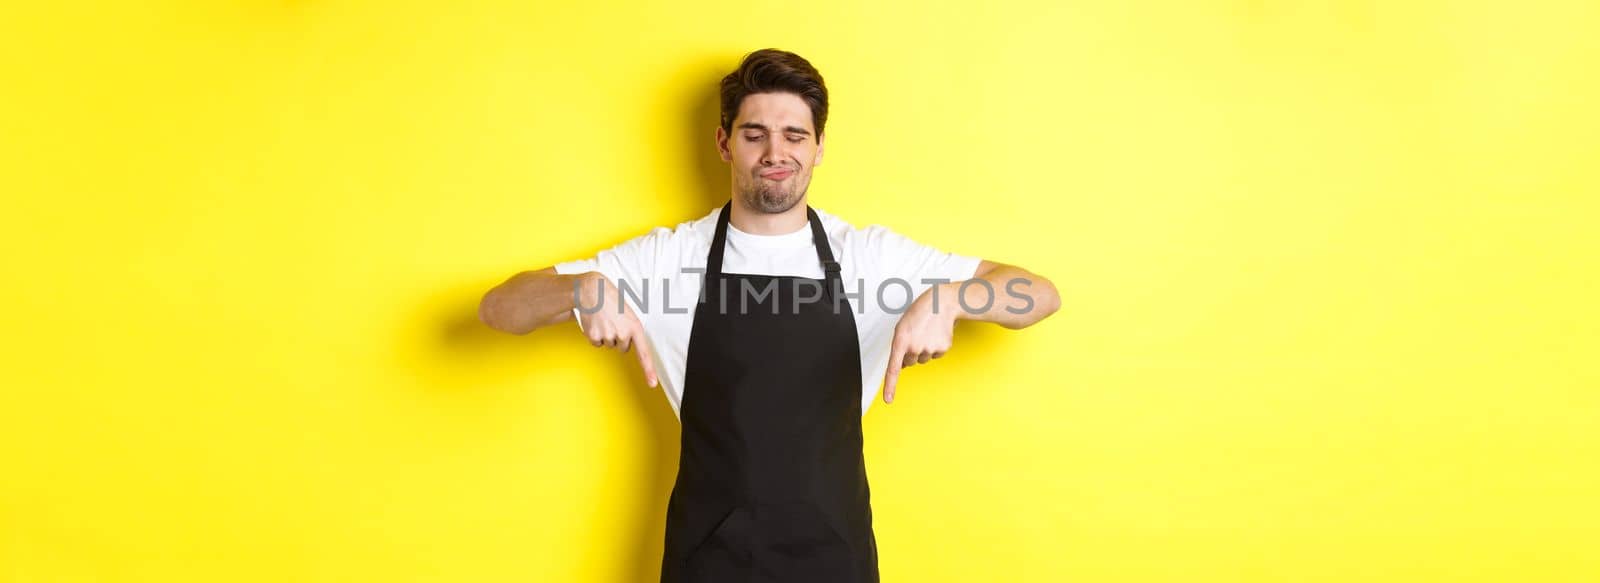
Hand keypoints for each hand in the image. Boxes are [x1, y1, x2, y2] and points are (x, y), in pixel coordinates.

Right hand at [576, 273, 658, 387]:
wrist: (592, 290)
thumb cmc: (611, 300)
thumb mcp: (628, 313)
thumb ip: (631, 329)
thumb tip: (628, 344)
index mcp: (635, 327)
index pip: (644, 353)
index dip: (648, 370)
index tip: (652, 383)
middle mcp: (623, 334)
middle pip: (622, 348)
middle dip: (618, 337)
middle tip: (613, 321)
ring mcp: (608, 336)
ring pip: (609, 345)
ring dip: (606, 335)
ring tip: (604, 319)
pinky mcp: (594, 336)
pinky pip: (596, 344)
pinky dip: (595, 335)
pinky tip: (595, 323)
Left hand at [883, 283, 958, 403]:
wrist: (941, 302)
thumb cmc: (919, 313)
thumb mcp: (902, 327)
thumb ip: (899, 346)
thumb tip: (901, 366)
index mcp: (900, 340)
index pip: (893, 368)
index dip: (890, 386)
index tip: (888, 400)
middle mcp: (914, 347)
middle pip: (909, 363)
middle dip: (910, 353)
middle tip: (916, 336)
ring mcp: (929, 349)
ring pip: (923, 359)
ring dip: (923, 349)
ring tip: (926, 332)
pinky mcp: (942, 349)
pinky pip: (935, 355)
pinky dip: (935, 347)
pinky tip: (936, 334)